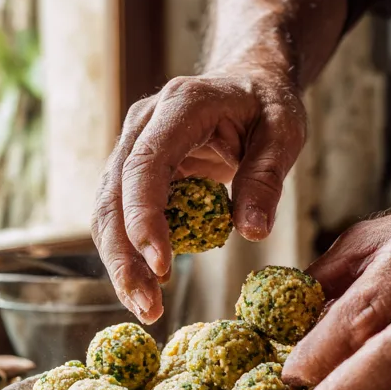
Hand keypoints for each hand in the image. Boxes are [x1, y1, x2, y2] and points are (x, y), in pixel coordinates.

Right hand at [90, 70, 306, 322]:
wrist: (246, 81)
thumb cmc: (266, 106)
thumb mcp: (284, 133)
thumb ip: (266, 178)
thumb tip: (253, 232)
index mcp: (179, 107)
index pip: (145, 166)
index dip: (145, 218)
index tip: (162, 266)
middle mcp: (142, 126)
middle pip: (112, 198)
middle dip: (124, 258)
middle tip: (148, 307)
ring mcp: (130, 148)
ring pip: (106, 214)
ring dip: (120, 265)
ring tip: (147, 309)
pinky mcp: (130, 174)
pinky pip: (117, 219)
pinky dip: (127, 256)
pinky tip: (146, 288)